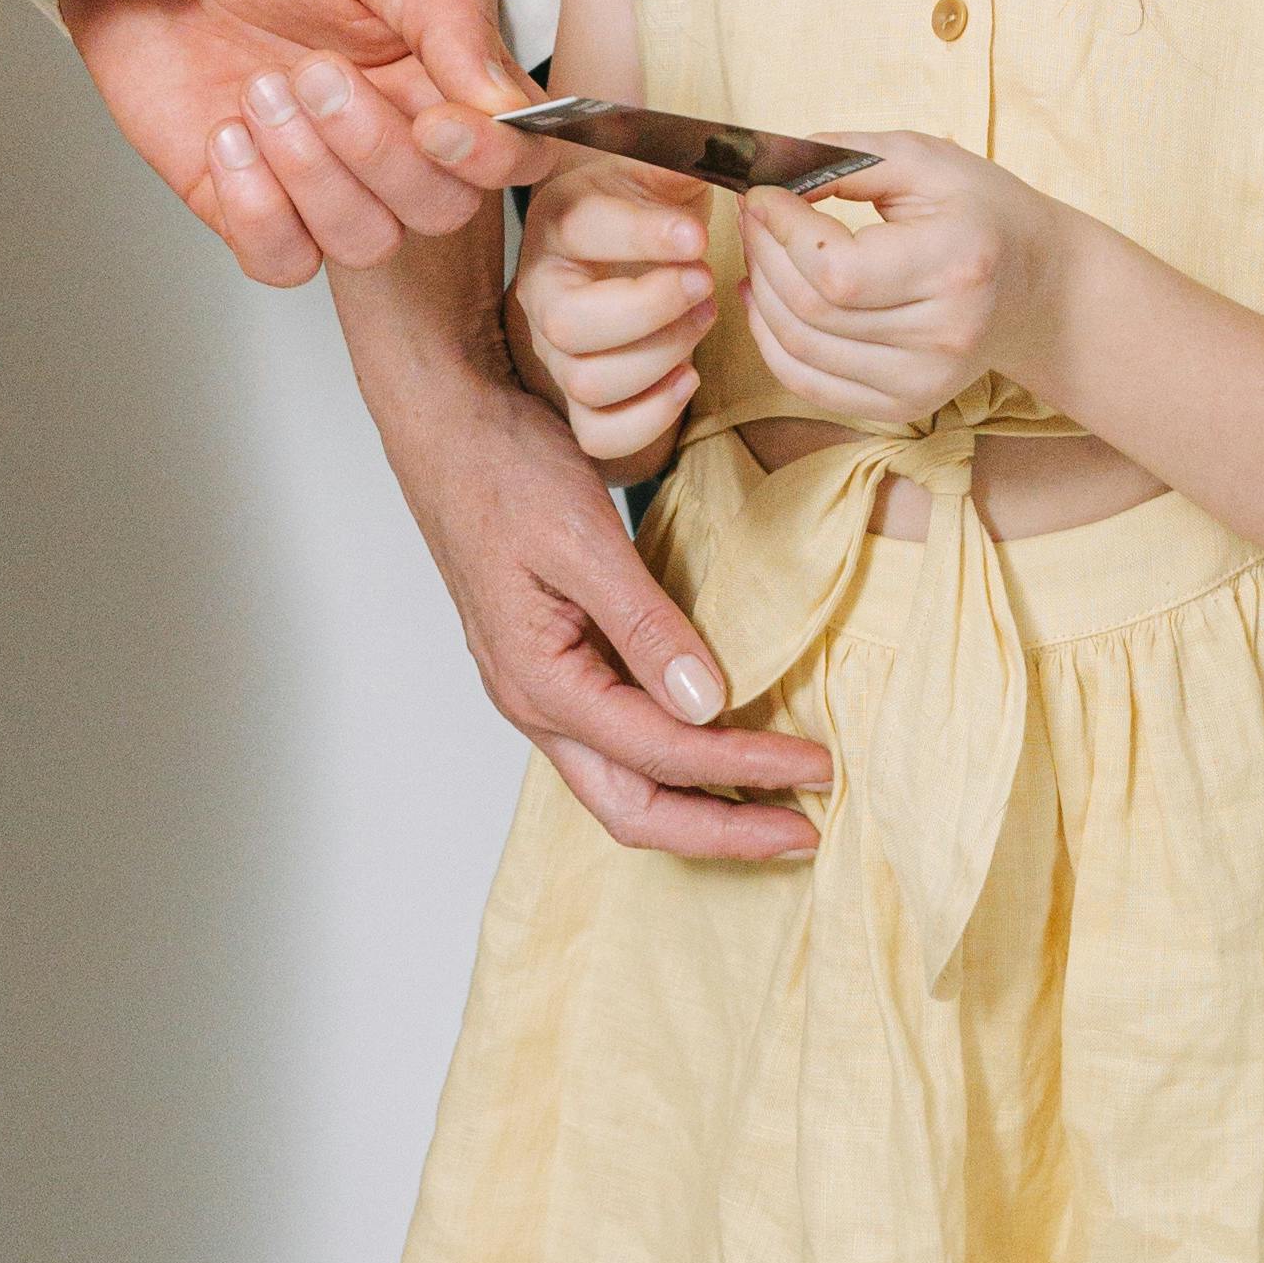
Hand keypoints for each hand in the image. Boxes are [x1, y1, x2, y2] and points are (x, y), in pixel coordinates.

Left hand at [62, 0, 517, 282]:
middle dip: (375, 151)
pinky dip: (257, 212)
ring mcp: (315, 172)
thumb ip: (451, 16)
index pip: (511, 151)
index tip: (436, 123)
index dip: (489, 158)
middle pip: (439, 208)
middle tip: (311, 71)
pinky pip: (283, 262)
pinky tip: (226, 134)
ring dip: (311, 174)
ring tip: (260, 91)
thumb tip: (506, 106)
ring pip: (365, 243)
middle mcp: (389, 129)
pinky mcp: (243, 199)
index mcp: (439, 67)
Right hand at [359, 322, 825, 862]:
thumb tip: (708, 705)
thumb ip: (643, 624)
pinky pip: (619, 745)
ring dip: (700, 809)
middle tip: (805, 834)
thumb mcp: (581, 537)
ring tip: (774, 811)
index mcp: (540, 682)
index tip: (815, 767)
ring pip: (623, 786)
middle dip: (722, 833)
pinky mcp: (557, 667)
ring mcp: (541, 692)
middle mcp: (536, 705)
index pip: (661, 753)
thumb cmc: (504, 470)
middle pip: (634, 810)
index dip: (743, 770)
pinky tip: (718, 749)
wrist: (448, 428)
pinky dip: (675, 765)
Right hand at [514, 163, 718, 466]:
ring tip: (704, 316)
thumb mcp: (658, 169)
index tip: (696, 238)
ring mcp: (555, 350)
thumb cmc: (644, 204)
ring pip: (586, 381)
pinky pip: (599, 433)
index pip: (581, 232)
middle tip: (704, 281)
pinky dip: (649, 418)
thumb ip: (679, 160)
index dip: (641, 238)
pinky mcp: (579, 398)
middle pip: (570, 323)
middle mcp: (543, 289)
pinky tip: (687, 377)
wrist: (626, 238)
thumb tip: (718, 150)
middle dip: (650, 307)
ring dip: (659, 356)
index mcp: (558, 221)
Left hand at [739, 134, 1056, 435]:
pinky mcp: (905, 405)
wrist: (1034, 283)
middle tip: (752, 215)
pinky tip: (766, 301)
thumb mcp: (925, 159)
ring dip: (762, 294)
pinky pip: (810, 385)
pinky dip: (772, 343)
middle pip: (812, 309)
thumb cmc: (981, 210)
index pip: (837, 269)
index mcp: (955, 264)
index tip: (762, 193)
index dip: (783, 231)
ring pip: (801, 349)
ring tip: (758, 252)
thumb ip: (847, 158)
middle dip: (764, 253)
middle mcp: (942, 335)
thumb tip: (773, 173)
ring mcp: (923, 381)